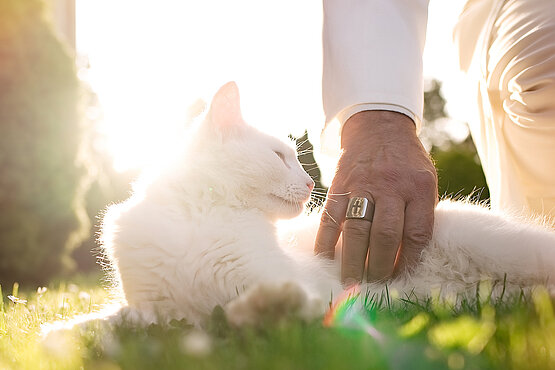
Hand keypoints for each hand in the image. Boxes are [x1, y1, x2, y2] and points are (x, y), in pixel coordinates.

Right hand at [315, 110, 437, 284]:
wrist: (379, 127)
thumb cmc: (407, 163)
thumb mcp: (425, 181)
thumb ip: (419, 214)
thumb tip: (404, 259)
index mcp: (419, 187)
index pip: (416, 234)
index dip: (408, 262)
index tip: (401, 279)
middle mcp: (391, 186)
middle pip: (385, 236)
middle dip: (379, 267)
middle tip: (374, 285)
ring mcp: (362, 184)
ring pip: (356, 230)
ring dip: (352, 261)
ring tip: (351, 282)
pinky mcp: (339, 184)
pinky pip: (331, 217)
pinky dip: (326, 241)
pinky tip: (325, 259)